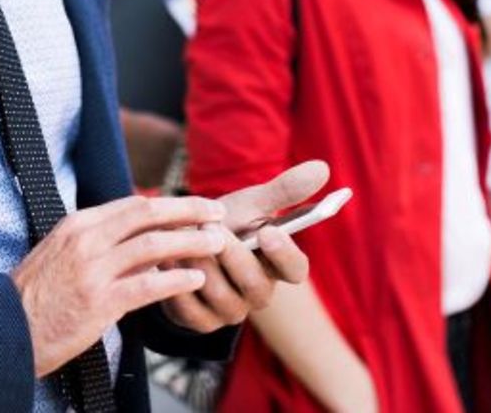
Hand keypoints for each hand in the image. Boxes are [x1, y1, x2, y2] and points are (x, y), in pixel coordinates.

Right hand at [11, 194, 227, 376]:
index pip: (134, 204)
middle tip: (218, 213)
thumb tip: (138, 238)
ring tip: (218, 244)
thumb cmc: (36, 297)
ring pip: (153, 245)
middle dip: (189, 211)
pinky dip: (175, 280)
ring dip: (191, 242)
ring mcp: (92, 270)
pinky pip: (147, 286)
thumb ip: (97, 243)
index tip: (197, 206)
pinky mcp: (98, 302)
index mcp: (78, 224)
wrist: (4, 329)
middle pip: (148, 214)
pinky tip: (196, 280)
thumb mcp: (61, 255)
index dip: (171, 204)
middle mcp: (86, 240)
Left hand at [160, 160, 325, 331]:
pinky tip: (166, 258)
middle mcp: (260, 293)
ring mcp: (232, 311)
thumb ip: (284, 190)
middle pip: (255, 283)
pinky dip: (176, 280)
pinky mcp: (202, 322)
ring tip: (181, 241)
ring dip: (200, 264)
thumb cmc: (223, 222)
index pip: (296, 270)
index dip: (285, 254)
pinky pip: (190, 308)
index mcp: (278, 266)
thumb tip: (324, 167)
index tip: (267, 231)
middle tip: (209, 227)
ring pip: (221, 295)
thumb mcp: (251, 204)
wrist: (180, 242)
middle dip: (231, 254)